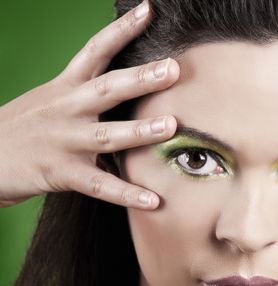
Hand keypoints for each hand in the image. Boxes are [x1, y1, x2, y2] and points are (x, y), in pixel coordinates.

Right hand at [0, 0, 178, 209]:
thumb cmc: (28, 126)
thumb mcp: (53, 97)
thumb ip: (88, 89)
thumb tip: (132, 79)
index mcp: (66, 86)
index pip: (95, 50)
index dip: (121, 29)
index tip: (148, 10)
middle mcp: (67, 109)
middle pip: (106, 89)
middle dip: (140, 78)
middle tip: (172, 69)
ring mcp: (64, 141)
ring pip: (106, 136)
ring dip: (139, 131)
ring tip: (171, 126)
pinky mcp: (61, 173)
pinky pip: (99, 186)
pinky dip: (126, 193)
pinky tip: (153, 199)